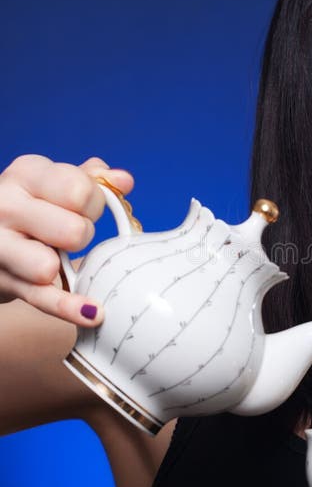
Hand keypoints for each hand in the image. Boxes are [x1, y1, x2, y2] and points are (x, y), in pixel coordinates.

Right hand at [0, 154, 133, 325]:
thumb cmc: (32, 207)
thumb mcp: (55, 184)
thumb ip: (91, 179)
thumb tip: (124, 181)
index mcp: (26, 174)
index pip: (80, 190)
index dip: (94, 205)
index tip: (83, 209)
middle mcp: (7, 205)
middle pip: (73, 231)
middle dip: (81, 237)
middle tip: (67, 235)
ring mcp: (0, 245)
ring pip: (48, 266)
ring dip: (62, 267)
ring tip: (54, 257)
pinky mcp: (3, 280)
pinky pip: (43, 299)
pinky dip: (69, 308)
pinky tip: (92, 312)